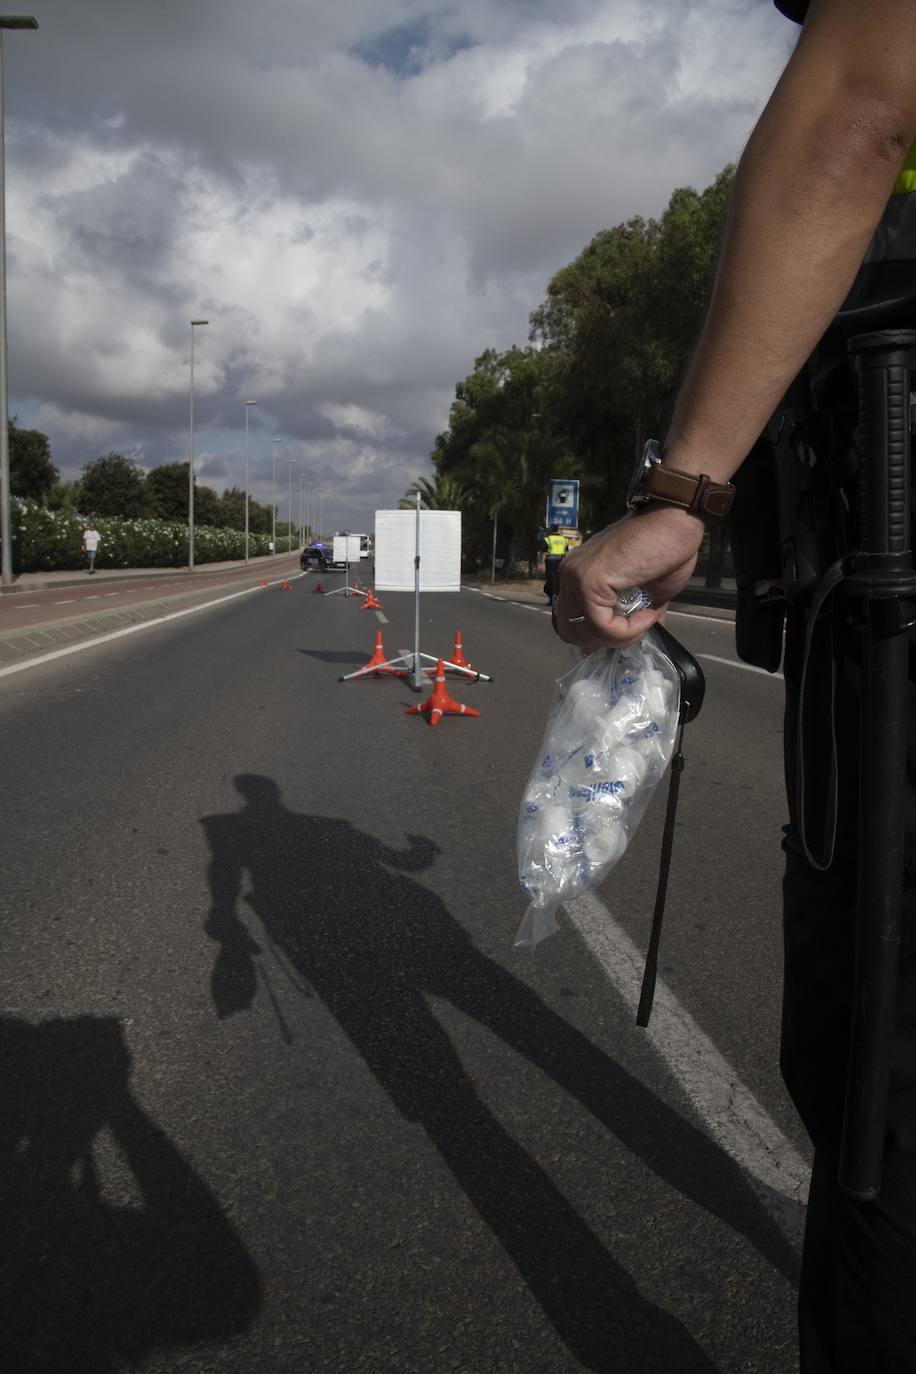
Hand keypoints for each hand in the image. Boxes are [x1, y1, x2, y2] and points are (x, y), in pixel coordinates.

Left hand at [556, 506, 703, 648]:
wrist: (676, 520)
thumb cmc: (665, 548)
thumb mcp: (646, 592)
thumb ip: (630, 614)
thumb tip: (631, 638)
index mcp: (578, 574)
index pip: (571, 622)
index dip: (600, 636)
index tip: (632, 629)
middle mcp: (569, 574)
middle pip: (571, 632)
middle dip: (607, 640)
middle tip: (638, 628)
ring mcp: (575, 576)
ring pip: (583, 633)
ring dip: (619, 636)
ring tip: (646, 620)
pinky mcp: (588, 581)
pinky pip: (601, 626)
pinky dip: (626, 630)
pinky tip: (648, 615)